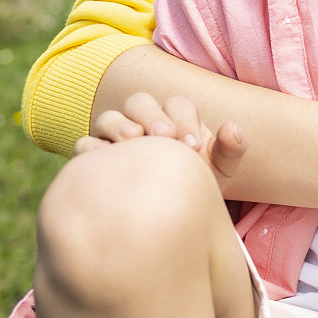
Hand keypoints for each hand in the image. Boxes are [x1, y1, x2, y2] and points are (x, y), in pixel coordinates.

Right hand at [78, 92, 246, 184]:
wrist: (168, 215)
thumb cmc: (195, 184)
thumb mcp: (219, 171)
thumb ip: (230, 149)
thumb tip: (232, 127)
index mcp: (175, 119)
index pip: (176, 104)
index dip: (184, 119)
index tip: (193, 146)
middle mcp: (143, 122)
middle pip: (139, 102)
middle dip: (152, 115)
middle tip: (165, 136)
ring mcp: (115, 138)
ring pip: (109, 118)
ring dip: (120, 125)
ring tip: (134, 140)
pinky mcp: (94, 158)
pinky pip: (85, 145)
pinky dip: (92, 148)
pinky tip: (106, 160)